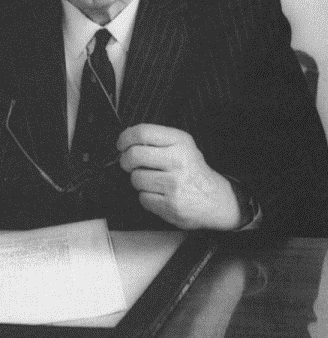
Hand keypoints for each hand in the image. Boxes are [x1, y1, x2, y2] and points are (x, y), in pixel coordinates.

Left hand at [118, 124, 241, 229]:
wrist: (217, 200)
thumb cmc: (192, 170)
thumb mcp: (182, 146)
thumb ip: (156, 140)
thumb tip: (125, 139)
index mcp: (180, 141)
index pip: (143, 132)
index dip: (125, 138)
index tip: (121, 144)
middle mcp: (178, 160)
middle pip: (134, 155)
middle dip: (125, 160)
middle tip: (128, 164)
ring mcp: (174, 184)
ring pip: (136, 178)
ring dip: (138, 180)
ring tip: (151, 181)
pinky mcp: (171, 205)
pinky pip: (142, 198)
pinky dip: (146, 197)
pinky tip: (159, 194)